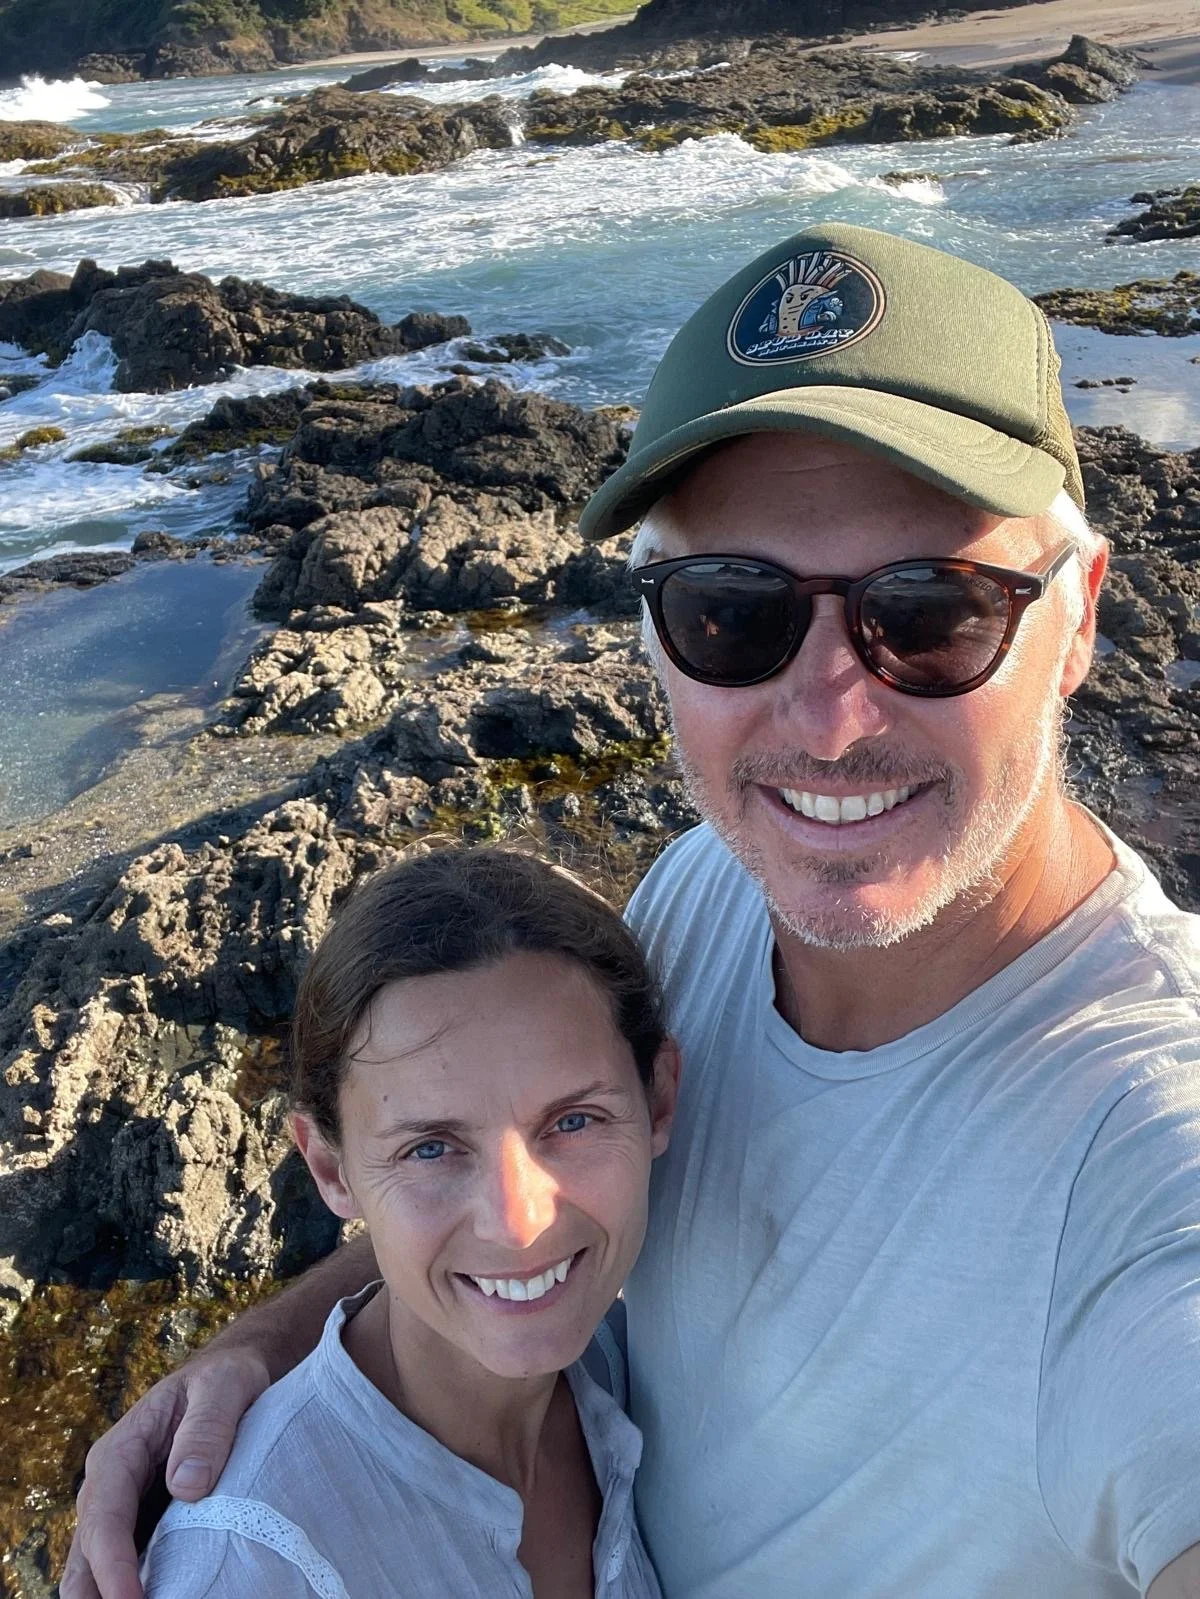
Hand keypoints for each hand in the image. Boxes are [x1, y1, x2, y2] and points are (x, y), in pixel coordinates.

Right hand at [60, 1345, 270, 1598]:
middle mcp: (111, 1485)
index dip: (113, 1565)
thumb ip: (207, 1429)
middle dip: (100, 1593)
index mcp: (120, 1451)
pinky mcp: (145, 1524)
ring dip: (112, 1594)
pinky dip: (136, 1588)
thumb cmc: (226, 1377)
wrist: (231, 1376)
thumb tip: (186, 1486)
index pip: (105, 1518)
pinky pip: (131, 1564)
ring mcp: (125, 1508)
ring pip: (98, 1567)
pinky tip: (165, 1597)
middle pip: (87, 1554)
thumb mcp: (225, 1387)